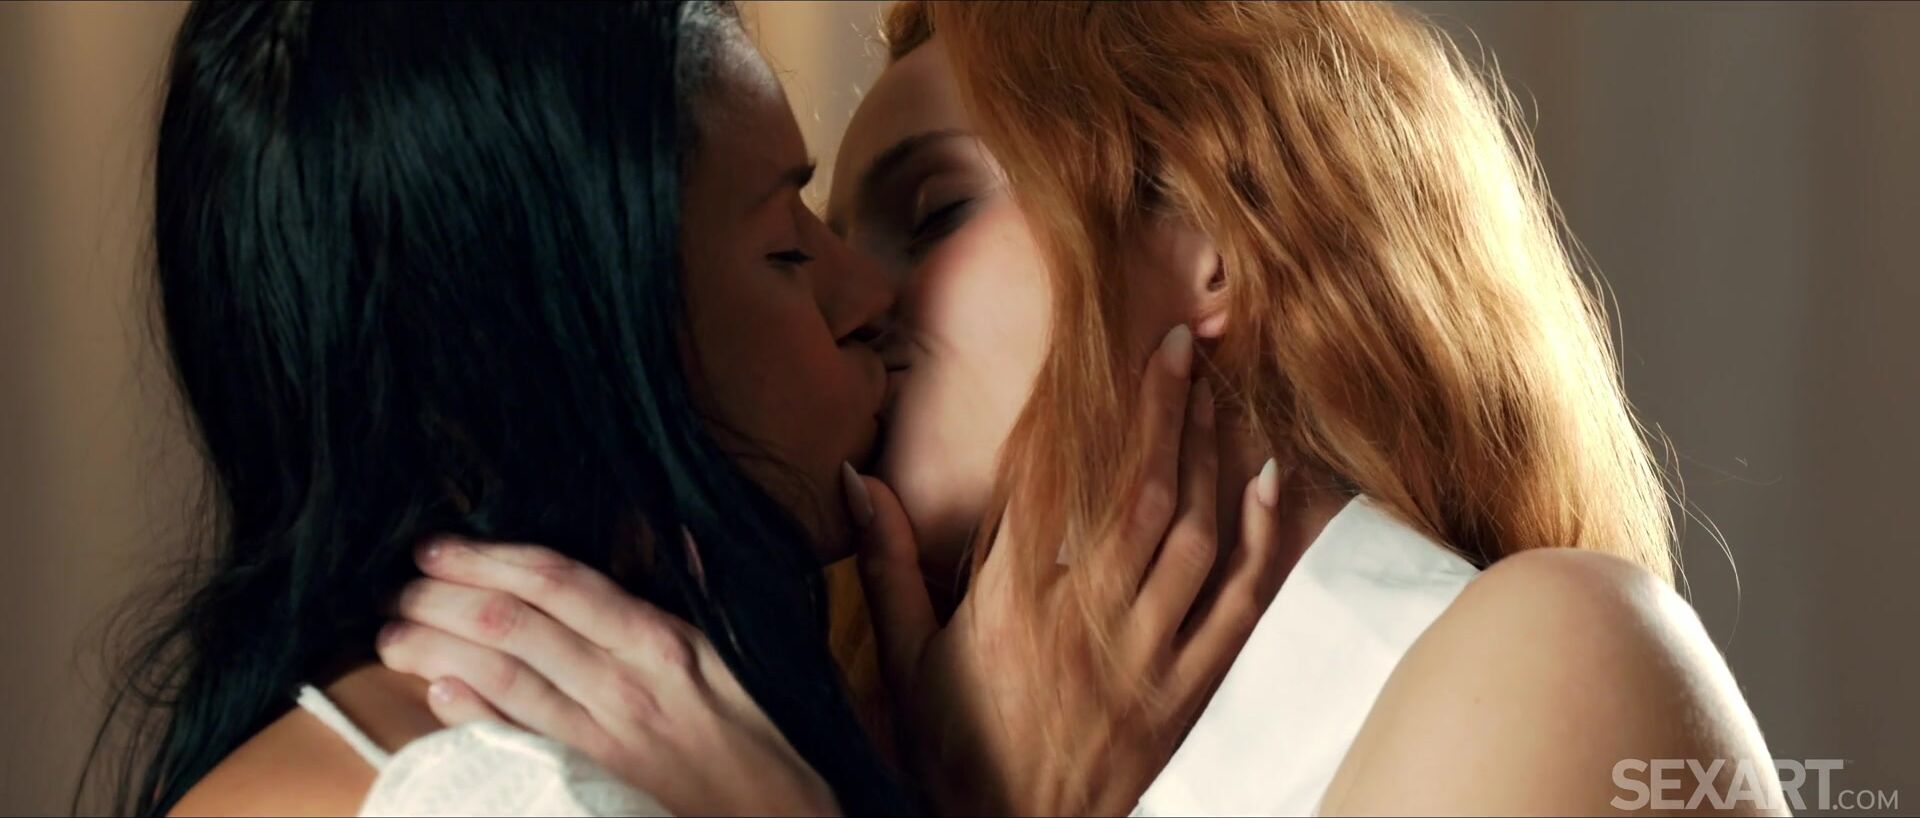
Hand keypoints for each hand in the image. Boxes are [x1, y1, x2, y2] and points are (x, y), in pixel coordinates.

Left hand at [376, 539, 838, 816]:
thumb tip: (679, 533)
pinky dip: (464, 716)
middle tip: (397, 591)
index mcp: (661, 642)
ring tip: (394, 636)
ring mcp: (597, 742)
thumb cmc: (761, 751)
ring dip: (433, 651)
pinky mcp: (581, 788)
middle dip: (441, 600)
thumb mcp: (738, 662)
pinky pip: (508, 744)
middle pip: (510, 624)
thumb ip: (700, 593)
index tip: (437, 548)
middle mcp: (623, 684)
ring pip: (497, 679)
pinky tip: (436, 696)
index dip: (486, 557)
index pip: (556, 581)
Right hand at [847, 324, 1291, 815]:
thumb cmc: (950, 751)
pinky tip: (1267, 481)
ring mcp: (1142, 655)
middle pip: (1135, 490)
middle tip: (1181, 342)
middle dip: (1161, 407)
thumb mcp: (902, 662)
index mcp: (1009, 604)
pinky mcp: (1185, 689)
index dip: (1073, 407)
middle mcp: (1082, 619)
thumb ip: (888, 566)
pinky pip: (1235, 604)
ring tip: (1216, 393)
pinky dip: (1257, 539)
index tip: (1089, 350)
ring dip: (1208, 455)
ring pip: (1189, 533)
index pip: (1047, 480)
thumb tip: (853, 480)